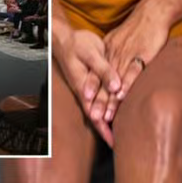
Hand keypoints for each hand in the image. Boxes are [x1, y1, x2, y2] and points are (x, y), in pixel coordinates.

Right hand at [53, 27, 120, 146]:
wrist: (65, 38)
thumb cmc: (78, 45)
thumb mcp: (92, 55)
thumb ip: (104, 71)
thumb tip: (116, 88)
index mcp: (84, 88)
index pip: (95, 114)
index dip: (104, 128)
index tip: (112, 141)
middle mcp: (84, 91)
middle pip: (96, 115)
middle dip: (105, 130)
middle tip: (116, 144)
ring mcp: (86, 87)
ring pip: (97, 108)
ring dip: (106, 120)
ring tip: (115, 133)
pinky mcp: (90, 81)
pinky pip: (98, 98)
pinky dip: (105, 106)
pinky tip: (111, 110)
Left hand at [101, 3, 170, 121]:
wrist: (152, 13)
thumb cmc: (139, 28)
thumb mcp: (118, 39)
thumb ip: (112, 54)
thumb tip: (109, 69)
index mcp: (108, 53)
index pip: (96, 77)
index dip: (92, 93)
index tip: (88, 109)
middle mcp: (114, 56)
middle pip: (104, 83)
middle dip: (99, 103)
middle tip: (94, 118)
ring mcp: (127, 56)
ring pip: (116, 81)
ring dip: (111, 100)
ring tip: (107, 116)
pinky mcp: (141, 55)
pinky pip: (132, 71)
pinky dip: (128, 84)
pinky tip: (124, 95)